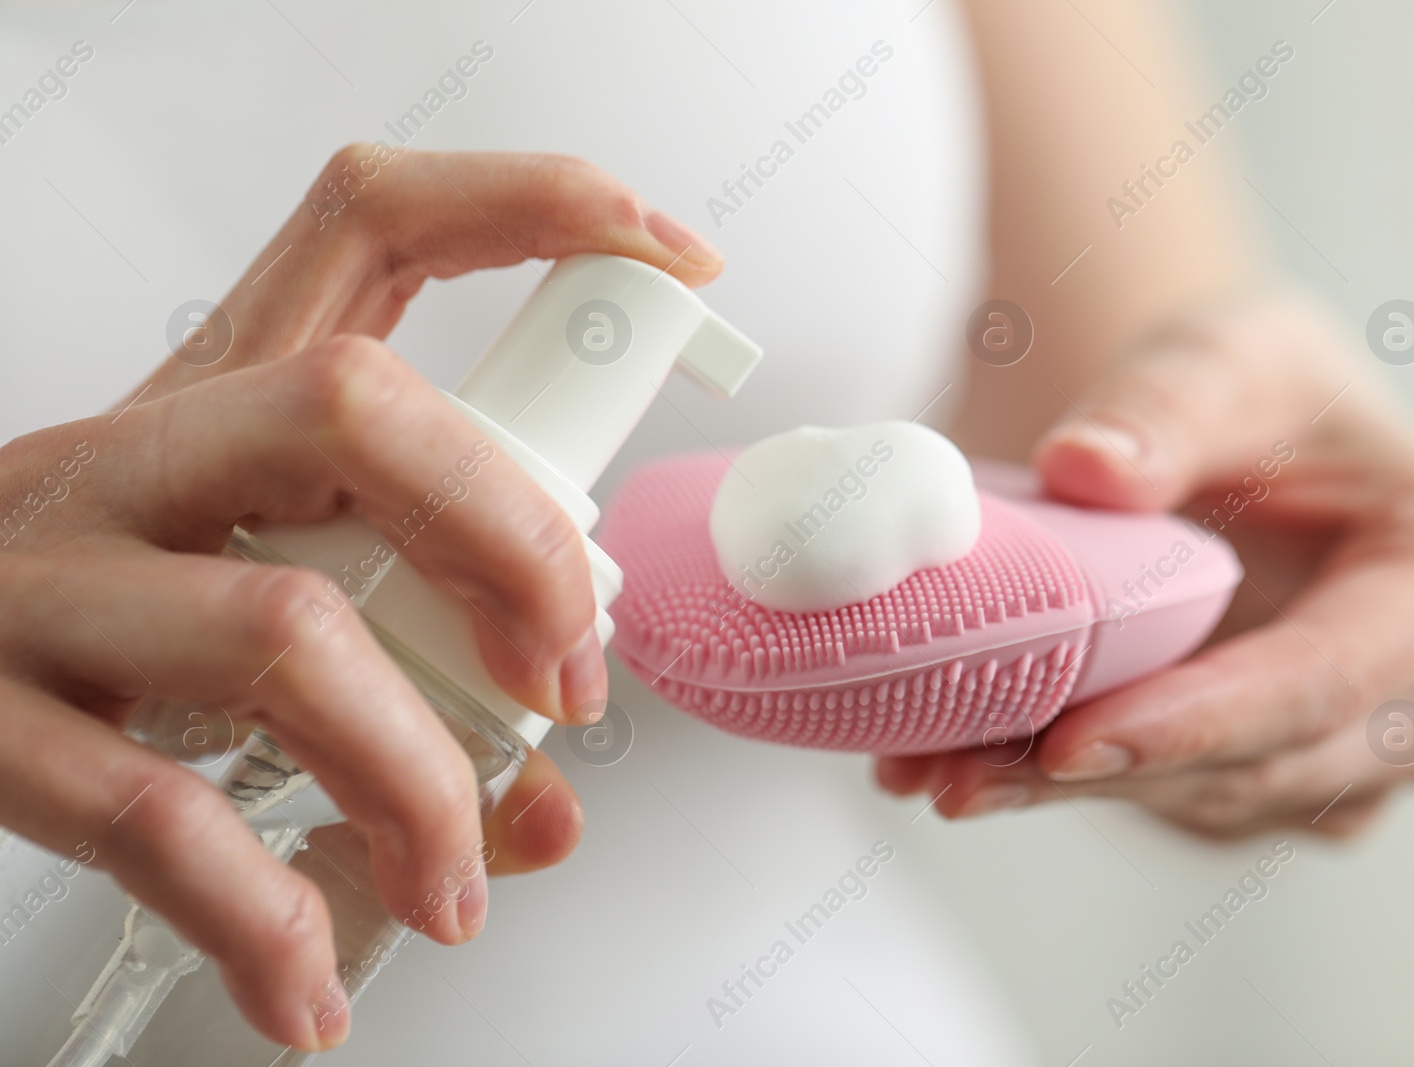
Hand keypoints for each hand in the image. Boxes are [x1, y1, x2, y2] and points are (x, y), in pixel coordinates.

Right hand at [0, 147, 719, 1049]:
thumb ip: (426, 680)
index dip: (533, 207)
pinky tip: (308, 974)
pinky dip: (267, 915)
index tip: (668, 256)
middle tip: (568, 673)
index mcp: (226, 401)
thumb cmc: (105, 628)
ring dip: (417, 778)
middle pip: (357, 405)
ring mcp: (50, 583)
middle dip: (514, 539)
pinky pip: (158, 819)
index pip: (375, 225)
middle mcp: (139, 461)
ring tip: (453, 876)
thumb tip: (542, 806)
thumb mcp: (260, 595)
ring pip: (284, 631)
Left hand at [878, 296, 1413, 837]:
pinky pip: (1159, 805)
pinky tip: (950, 757)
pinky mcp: (1259, 784)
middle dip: (1100, 773)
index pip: (1327, 681)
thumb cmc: (1254, 390)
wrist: (1227, 442)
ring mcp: (1345, 760)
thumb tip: (1088, 469)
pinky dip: (1052, 784)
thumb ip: (1167, 404)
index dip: (1197, 720)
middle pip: (1256, 767)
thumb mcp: (1226, 355)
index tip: (1071, 737)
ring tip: (928, 761)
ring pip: (1195, 803)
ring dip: (1057, 792)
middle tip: (957, 768)